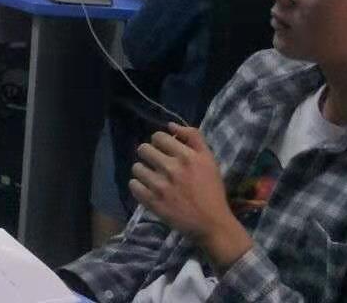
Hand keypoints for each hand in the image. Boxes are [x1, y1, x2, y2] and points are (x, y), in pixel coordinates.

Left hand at [131, 125, 252, 268]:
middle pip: (143, 149)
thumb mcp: (209, 159)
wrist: (213, 223)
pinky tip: (148, 190)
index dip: (159, 142)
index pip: (158, 137)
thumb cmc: (212, 190)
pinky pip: (133, 185)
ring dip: (143, 172)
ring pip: (136, 167)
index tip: (164, 151)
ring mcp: (161, 186)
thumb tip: (170, 124)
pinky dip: (138, 186)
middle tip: (157, 165)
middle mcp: (172, 169)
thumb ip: (193, 137)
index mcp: (187, 156)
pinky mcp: (153, 202)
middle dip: (149, 155)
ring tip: (153, 179)